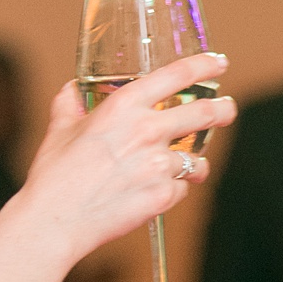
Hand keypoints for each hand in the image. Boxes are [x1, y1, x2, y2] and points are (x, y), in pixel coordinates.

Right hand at [19, 53, 234, 263]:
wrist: (57, 218)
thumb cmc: (56, 174)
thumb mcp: (59, 128)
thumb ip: (69, 103)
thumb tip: (71, 90)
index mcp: (124, 105)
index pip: (176, 75)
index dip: (204, 66)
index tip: (218, 63)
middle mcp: (147, 130)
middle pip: (204, 113)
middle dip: (222, 109)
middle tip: (226, 108)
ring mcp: (159, 165)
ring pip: (196, 158)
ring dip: (195, 162)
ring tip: (190, 165)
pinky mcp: (164, 196)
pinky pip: (181, 188)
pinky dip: (173, 189)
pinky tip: (155, 191)